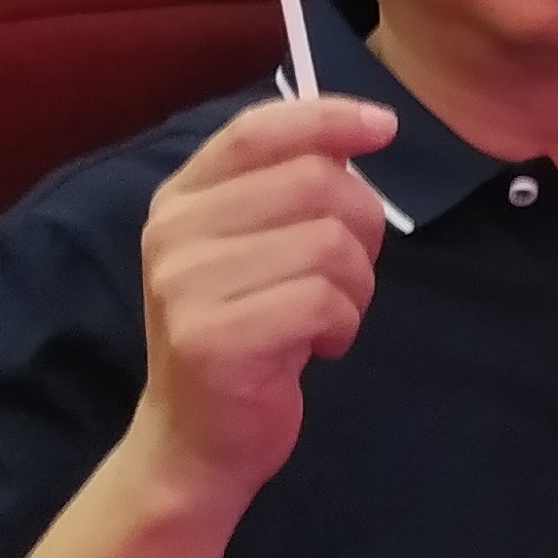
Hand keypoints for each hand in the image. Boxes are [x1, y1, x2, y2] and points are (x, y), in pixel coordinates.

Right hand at [128, 96, 394, 511]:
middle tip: (349, 273)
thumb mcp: (254, 247)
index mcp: (180, 200)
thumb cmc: (245, 332)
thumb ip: (290, 184)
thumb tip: (365, 128)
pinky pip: (325, 302)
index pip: (257, 129)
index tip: (384, 128)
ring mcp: (186, 287)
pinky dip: (344, 325)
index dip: (328, 116)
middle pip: (315, 182)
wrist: (197, 441)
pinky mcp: (214, 340)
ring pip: (330, 243)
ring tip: (329, 316)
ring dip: (356, 285)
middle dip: (362, 225)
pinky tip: (319, 347)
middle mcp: (173, 234)